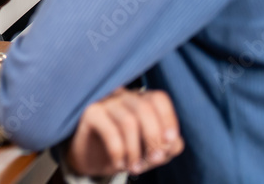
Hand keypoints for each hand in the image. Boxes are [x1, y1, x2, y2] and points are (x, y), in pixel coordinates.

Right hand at [65, 88, 183, 176]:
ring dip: (136, 150)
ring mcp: (104, 102)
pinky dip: (119, 152)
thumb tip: (173, 142)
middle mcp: (121, 95)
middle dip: (154, 137)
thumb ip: (166, 146)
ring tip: (135, 168)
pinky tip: (119, 164)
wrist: (90, 159)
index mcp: (139, 100)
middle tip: (154, 160)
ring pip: (128, 121)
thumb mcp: (149, 151)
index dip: (168, 119)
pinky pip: (110, 131)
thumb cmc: (124, 150)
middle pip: (144, 107)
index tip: (169, 142)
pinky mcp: (90, 113)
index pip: (158, 99)